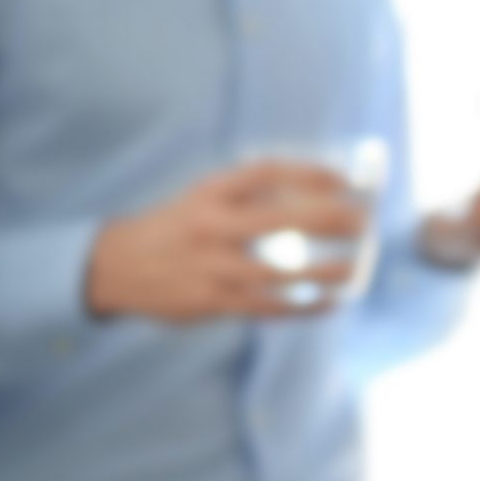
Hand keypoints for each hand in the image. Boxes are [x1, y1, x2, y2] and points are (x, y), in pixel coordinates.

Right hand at [86, 161, 366, 322]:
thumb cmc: (176, 227)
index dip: (309, 173)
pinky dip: (302, 306)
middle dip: (325, 219)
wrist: (118, 266)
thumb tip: (317, 192)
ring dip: (321, 271)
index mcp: (209, 193)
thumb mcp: (203, 197)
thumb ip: (250, 195)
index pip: (266, 173)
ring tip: (354, 268)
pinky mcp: (212, 302)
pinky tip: (329, 303)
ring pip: (276, 272)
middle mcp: (210, 226)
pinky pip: (266, 307)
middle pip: (277, 219)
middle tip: (361, 221)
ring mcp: (211, 267)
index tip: (344, 180)